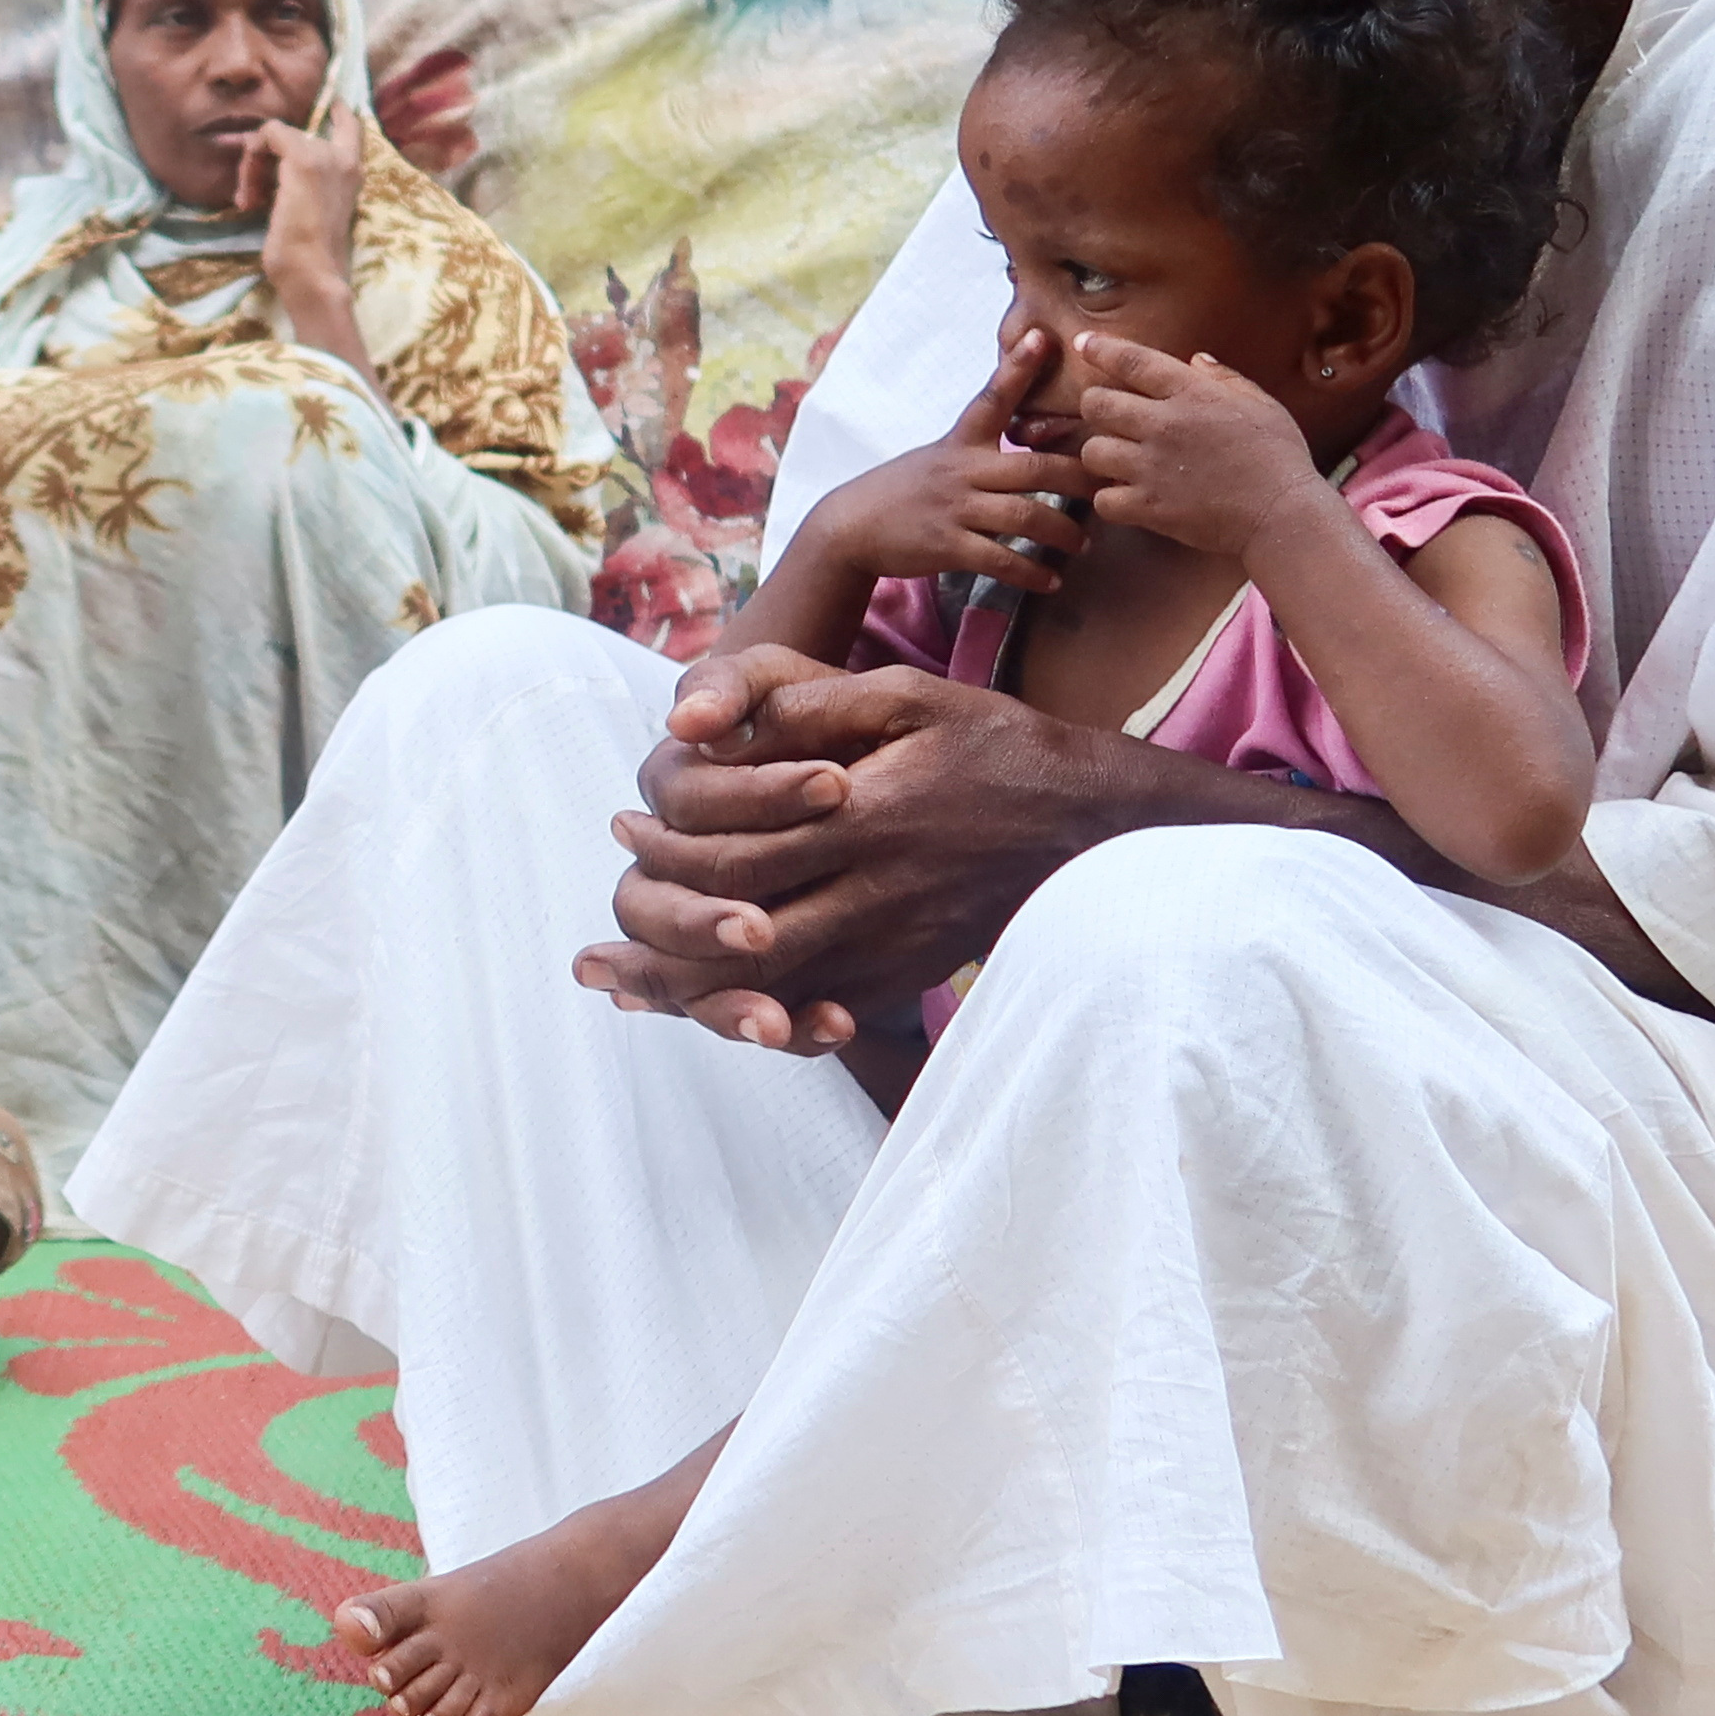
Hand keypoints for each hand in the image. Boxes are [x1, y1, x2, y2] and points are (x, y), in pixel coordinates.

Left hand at [230, 102, 368, 314]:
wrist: (314, 276)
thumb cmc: (309, 260)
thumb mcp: (310, 214)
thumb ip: (304, 187)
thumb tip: (276, 176)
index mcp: (352, 175)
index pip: (351, 127)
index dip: (337, 113)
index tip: (333, 104)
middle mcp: (345, 160)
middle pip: (298, 133)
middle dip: (266, 158)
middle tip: (255, 195)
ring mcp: (325, 156)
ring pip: (277, 135)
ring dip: (254, 166)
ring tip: (251, 202)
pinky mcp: (303, 159)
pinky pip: (268, 134)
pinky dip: (250, 160)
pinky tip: (249, 196)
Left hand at [566, 659, 1120, 1052]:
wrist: (1099, 829)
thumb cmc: (996, 747)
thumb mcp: (909, 697)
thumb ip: (803, 701)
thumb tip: (696, 717)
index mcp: (864, 816)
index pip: (736, 854)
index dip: (667, 850)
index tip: (626, 828)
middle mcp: (876, 893)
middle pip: (738, 938)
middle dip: (660, 932)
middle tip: (614, 905)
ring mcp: (895, 947)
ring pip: (771, 990)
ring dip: (688, 994)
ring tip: (622, 984)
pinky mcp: (909, 978)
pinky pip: (820, 1011)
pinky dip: (754, 1018)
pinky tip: (705, 1010)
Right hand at [806, 336, 1085, 598]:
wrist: (853, 525)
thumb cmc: (906, 488)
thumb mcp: (941, 454)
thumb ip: (983, 443)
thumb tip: (1034, 434)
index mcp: (961, 442)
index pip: (993, 398)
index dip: (1018, 368)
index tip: (1046, 338)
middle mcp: (961, 470)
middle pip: (1033, 468)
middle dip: (1078, 479)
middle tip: (1111, 488)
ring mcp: (954, 508)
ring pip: (1024, 517)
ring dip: (1062, 532)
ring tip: (1083, 543)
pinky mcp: (946, 545)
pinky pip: (999, 559)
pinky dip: (1030, 573)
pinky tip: (1051, 580)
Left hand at [1066, 337, 1330, 563]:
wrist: (1282, 514)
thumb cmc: (1279, 457)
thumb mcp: (1262, 404)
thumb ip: (1225, 379)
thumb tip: (1195, 360)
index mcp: (1193, 393)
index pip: (1134, 361)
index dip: (1102, 349)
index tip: (1083, 343)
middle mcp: (1165, 425)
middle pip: (1097, 404)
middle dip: (1096, 406)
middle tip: (1108, 416)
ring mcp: (1153, 467)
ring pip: (1092, 451)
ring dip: (1101, 454)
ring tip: (1118, 461)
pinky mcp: (1150, 507)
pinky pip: (1102, 498)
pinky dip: (1110, 499)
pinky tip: (1127, 496)